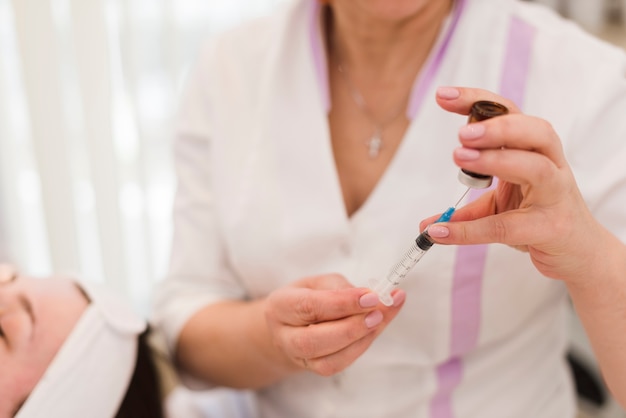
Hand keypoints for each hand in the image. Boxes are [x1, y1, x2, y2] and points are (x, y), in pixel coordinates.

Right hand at [263, 273, 404, 375]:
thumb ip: (340, 287)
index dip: (342, 303)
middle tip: (378, 312)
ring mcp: (297, 357)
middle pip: (313, 340)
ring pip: (328, 360)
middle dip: (351, 327)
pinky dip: (359, 348)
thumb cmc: (306, 297)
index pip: (309, 306)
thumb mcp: (318, 282)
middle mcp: (284, 336)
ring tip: (381, 319)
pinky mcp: (314, 369)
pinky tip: (373, 331)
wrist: (289, 326)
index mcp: (280, 306)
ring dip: (360, 340)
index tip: (371, 297)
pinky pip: (338, 365)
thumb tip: (371, 298)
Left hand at [421, 86, 605, 284]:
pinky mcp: (550, 228)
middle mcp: (550, 165)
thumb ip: (467, 213)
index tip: (443, 96)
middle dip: (498, 126)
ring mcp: (555, 195)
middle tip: (462, 132)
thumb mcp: (502, 208)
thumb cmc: (541, 218)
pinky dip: (470, 229)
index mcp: (534, 150)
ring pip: (535, 167)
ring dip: (497, 159)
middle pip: (534, 132)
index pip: (510, 113)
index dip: (478, 101)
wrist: (581, 254)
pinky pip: (508, 226)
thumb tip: (428, 223)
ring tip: (461, 156)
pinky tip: (441, 231)